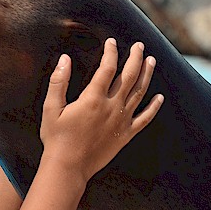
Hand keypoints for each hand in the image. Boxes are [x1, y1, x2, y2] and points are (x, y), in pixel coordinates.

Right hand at [40, 38, 163, 180]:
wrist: (68, 167)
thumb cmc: (56, 138)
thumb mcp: (51, 108)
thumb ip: (58, 82)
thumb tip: (64, 59)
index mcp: (93, 98)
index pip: (107, 68)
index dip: (111, 52)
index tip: (111, 42)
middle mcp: (111, 107)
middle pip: (129, 76)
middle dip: (135, 58)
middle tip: (139, 46)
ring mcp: (121, 122)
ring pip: (139, 93)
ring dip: (146, 75)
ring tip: (151, 61)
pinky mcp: (125, 135)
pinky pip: (144, 119)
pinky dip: (153, 107)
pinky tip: (159, 98)